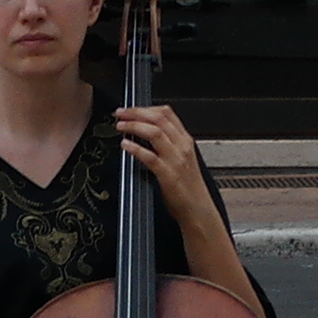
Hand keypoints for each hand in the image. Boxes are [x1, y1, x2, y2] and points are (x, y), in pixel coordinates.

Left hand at [110, 96, 216, 226]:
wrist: (198, 209)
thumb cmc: (188, 188)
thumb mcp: (182, 159)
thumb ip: (169, 144)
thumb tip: (146, 132)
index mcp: (185, 140)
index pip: (167, 113)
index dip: (145, 107)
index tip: (130, 109)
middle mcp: (181, 146)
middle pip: (158, 118)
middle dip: (136, 112)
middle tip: (120, 113)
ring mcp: (175, 160)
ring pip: (154, 132)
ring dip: (134, 125)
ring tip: (120, 126)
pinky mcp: (168, 175)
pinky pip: (150, 157)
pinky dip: (135, 148)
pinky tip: (125, 145)